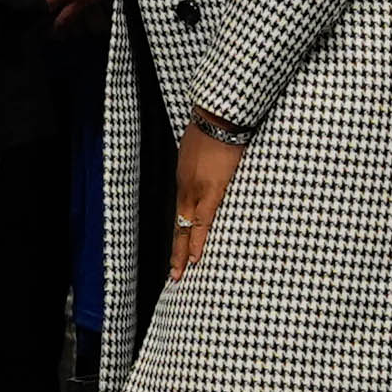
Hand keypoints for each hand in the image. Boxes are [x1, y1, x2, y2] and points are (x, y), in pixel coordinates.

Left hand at [164, 120, 243, 282]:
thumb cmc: (212, 129)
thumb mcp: (198, 151)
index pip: (179, 213)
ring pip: (187, 227)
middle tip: (173, 275)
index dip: (179, 233)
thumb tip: (205, 175)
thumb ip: (199, 169)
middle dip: (177, 251)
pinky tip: (196, 257)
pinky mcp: (213, 189)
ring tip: (180, 273)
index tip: (177, 252)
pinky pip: (204, 221)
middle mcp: (185, 188)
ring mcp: (196, 190)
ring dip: (184, 252)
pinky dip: (199, 239)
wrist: (218, 116)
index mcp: (183, 179)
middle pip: (179, 225)